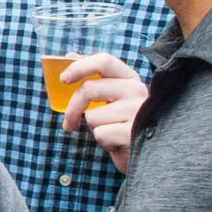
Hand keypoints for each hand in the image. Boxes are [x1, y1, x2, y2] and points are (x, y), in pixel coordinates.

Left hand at [59, 54, 146, 170]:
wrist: (148, 155)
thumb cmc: (123, 125)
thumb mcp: (111, 98)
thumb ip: (94, 77)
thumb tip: (69, 56)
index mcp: (130, 78)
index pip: (104, 61)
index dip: (79, 67)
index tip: (63, 79)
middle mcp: (137, 90)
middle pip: (89, 89)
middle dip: (72, 108)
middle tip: (69, 123)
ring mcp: (138, 110)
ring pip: (93, 116)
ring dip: (95, 129)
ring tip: (112, 133)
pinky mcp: (133, 132)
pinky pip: (101, 134)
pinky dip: (103, 143)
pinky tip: (117, 143)